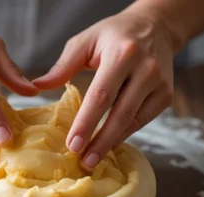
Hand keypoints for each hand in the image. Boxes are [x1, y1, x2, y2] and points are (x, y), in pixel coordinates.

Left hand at [33, 7, 175, 169]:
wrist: (156, 27)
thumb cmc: (115, 35)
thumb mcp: (86, 41)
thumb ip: (63, 65)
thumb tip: (37, 87)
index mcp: (122, 54)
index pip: (102, 95)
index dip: (87, 122)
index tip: (73, 145)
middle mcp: (145, 70)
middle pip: (121, 114)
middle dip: (101, 141)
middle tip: (84, 162)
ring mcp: (160, 84)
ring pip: (134, 121)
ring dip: (113, 142)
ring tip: (94, 159)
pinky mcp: (166, 96)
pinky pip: (143, 120)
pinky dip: (126, 133)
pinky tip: (110, 143)